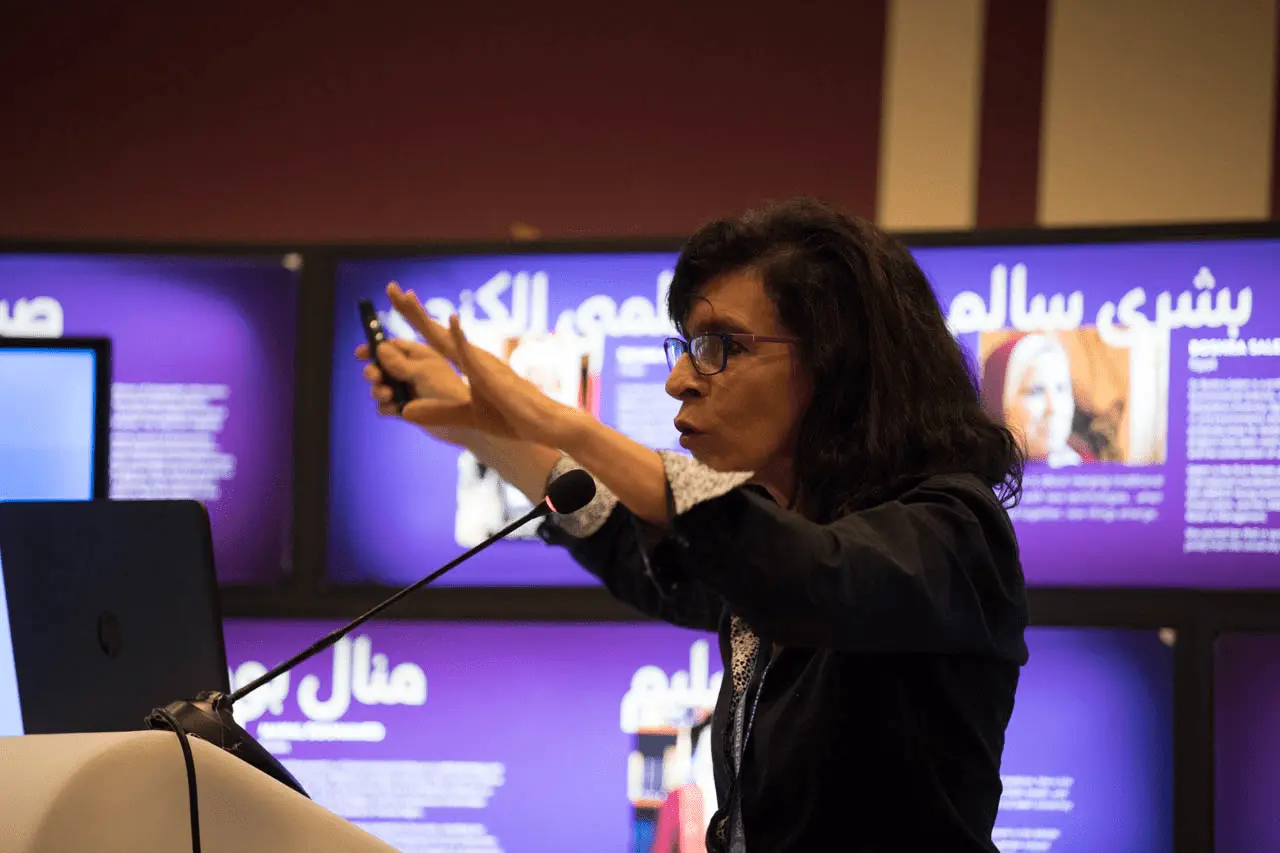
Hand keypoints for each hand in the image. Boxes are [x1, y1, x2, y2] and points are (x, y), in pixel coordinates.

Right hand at [356, 283, 472, 444]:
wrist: (460, 421)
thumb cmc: (447, 390)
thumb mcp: (422, 372)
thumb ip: (399, 362)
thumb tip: (379, 348)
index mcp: (418, 355)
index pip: (390, 346)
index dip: (374, 348)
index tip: (360, 354)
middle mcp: (410, 371)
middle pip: (380, 366)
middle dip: (373, 372)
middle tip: (375, 377)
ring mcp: (407, 390)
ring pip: (379, 387)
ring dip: (378, 390)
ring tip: (387, 395)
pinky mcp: (405, 408)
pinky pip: (385, 406)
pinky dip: (386, 407)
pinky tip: (395, 410)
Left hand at [375, 283, 581, 446]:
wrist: (541, 424)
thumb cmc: (511, 417)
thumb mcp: (467, 415)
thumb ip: (437, 411)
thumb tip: (405, 412)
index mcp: (468, 362)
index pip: (435, 339)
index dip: (415, 320)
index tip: (397, 300)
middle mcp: (473, 357)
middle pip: (435, 331)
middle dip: (411, 310)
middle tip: (390, 288)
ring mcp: (482, 364)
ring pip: (448, 336)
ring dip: (427, 318)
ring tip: (407, 297)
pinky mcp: (492, 376)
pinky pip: (472, 354)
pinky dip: (460, 337)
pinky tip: (450, 320)